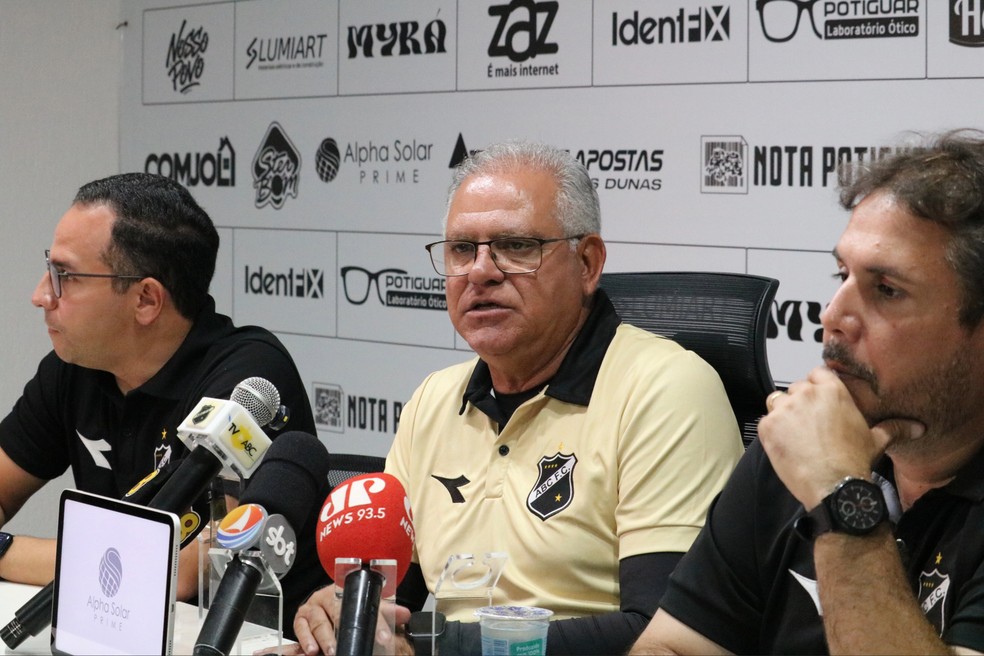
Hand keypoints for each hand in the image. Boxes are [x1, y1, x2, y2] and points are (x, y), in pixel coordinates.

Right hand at [293, 585, 411, 655]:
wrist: (324, 601)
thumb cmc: (346, 604)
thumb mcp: (367, 606)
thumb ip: (385, 612)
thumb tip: (404, 614)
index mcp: (346, 590)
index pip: (364, 605)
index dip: (375, 622)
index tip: (384, 638)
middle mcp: (327, 596)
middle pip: (338, 613)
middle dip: (346, 632)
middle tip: (351, 645)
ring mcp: (313, 607)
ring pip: (318, 622)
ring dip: (325, 638)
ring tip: (332, 651)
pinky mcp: (300, 618)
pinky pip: (300, 628)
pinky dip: (306, 639)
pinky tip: (312, 650)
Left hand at [758, 366, 921, 508]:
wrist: (834, 486)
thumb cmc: (855, 461)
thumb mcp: (876, 441)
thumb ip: (894, 428)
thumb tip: (919, 428)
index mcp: (833, 391)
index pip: (818, 373)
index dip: (817, 387)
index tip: (819, 402)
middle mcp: (806, 394)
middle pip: (796, 388)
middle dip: (800, 403)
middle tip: (808, 425)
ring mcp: (784, 409)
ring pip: (777, 401)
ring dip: (784, 414)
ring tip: (796, 435)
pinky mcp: (768, 426)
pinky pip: (765, 421)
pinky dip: (772, 432)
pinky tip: (786, 446)